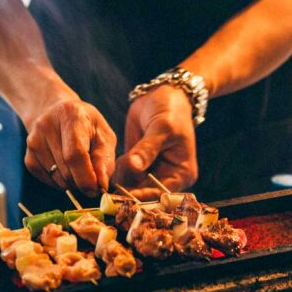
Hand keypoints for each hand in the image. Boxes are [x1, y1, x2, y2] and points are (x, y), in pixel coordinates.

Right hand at [24, 99, 116, 196]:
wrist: (58, 115)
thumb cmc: (87, 126)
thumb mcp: (104, 136)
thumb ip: (105, 160)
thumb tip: (100, 185)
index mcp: (70, 115)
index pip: (75, 154)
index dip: (86, 177)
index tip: (95, 189)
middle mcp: (46, 125)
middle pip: (66, 170)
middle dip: (81, 182)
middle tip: (91, 176)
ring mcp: (34, 141)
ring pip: (57, 178)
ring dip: (72, 182)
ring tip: (78, 167)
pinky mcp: (28, 156)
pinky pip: (47, 180)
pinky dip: (60, 182)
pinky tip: (66, 168)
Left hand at [115, 85, 197, 199]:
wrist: (163, 95)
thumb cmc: (171, 110)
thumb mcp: (162, 127)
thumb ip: (147, 148)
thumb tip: (135, 166)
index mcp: (181, 173)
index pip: (160, 193)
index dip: (142, 195)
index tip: (122, 196)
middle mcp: (167, 177)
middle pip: (145, 194)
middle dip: (127, 190)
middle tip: (110, 188)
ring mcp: (151, 172)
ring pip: (131, 186)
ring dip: (121, 178)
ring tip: (122, 160)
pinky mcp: (137, 165)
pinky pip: (124, 175)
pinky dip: (117, 171)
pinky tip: (118, 159)